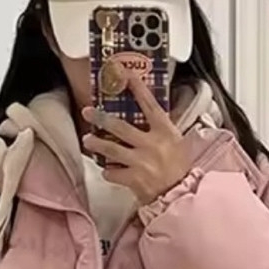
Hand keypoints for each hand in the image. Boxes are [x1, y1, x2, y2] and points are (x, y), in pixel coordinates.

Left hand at [81, 73, 193, 204]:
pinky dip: (108, 172)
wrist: (182, 194)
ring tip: (87, 140)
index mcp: (165, 132)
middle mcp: (152, 144)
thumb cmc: (181, 169)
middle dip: (101, 118)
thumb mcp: (178, 143)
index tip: (125, 73)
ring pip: (111, 150)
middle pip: (120, 127)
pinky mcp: (134, 180)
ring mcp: (141, 162)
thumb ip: (164, 129)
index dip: (137, 88)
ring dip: (97, 144)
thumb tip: (153, 114)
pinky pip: (113, 173)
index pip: (150, 105)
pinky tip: (107, 171)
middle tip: (87, 111)